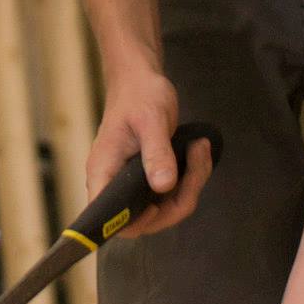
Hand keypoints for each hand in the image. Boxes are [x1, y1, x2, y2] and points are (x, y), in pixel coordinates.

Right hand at [86, 73, 212, 237]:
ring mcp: (134, 184)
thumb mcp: (151, 120)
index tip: (157, 207)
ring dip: (191, 184)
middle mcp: (115, 183)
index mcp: (104, 171)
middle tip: (196, 163)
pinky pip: (173, 193)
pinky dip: (192, 177)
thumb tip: (163, 186)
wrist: (140, 80)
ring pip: (166, 208)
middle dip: (178, 199)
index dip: (132, 222)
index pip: (106, 216)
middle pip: (145, 219)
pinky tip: (198, 151)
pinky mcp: (150, 179)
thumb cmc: (139, 95)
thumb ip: (157, 153)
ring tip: (200, 149)